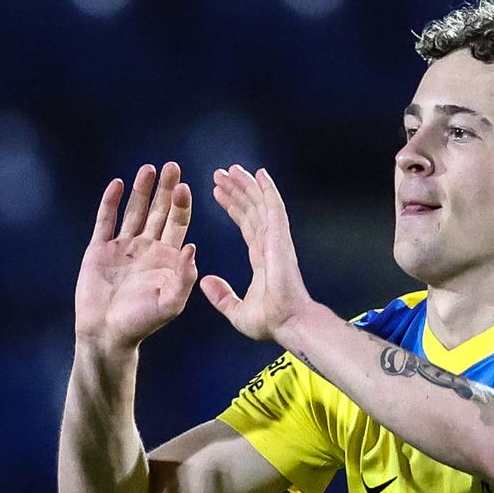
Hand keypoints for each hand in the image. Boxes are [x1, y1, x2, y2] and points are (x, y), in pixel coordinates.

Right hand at [74, 161, 196, 351]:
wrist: (106, 334)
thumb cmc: (141, 323)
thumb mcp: (170, 304)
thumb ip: (184, 278)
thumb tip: (192, 247)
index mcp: (166, 258)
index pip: (178, 223)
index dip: (181, 205)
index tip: (183, 186)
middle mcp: (146, 248)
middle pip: (159, 211)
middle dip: (165, 189)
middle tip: (172, 166)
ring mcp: (123, 247)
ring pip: (134, 211)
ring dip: (141, 190)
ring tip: (148, 169)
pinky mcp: (99, 249)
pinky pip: (106, 221)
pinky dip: (111, 203)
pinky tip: (117, 185)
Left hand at [204, 165, 318, 342]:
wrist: (287, 322)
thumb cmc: (270, 321)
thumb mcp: (236, 310)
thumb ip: (222, 296)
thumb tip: (206, 282)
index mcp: (262, 259)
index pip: (246, 225)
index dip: (233, 208)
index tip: (219, 194)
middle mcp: (270, 244)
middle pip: (251, 210)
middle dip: (237, 191)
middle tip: (221, 174)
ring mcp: (276, 239)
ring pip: (260, 204)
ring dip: (246, 185)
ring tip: (230, 170)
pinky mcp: (279, 237)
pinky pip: (273, 207)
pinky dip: (267, 190)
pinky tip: (259, 174)